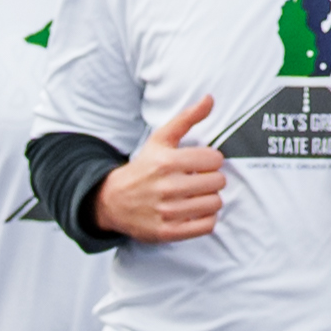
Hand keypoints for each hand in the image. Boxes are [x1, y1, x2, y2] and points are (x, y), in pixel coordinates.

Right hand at [94, 97, 224, 245]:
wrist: (112, 200)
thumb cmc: (143, 168)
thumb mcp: (160, 140)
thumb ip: (187, 118)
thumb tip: (210, 99)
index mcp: (166, 161)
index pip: (215, 159)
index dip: (210, 160)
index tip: (200, 164)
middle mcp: (167, 187)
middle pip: (218, 182)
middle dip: (211, 180)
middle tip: (197, 180)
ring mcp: (167, 211)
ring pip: (215, 204)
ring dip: (209, 199)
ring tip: (195, 195)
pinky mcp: (168, 232)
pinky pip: (207, 225)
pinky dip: (205, 218)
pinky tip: (193, 211)